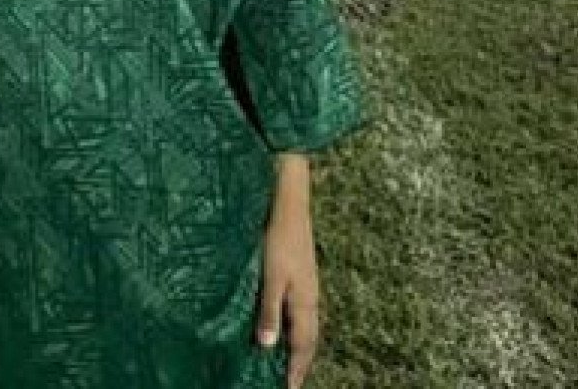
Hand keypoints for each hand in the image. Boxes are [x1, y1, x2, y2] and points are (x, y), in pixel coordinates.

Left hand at [256, 209, 320, 387]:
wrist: (288, 206)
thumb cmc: (278, 240)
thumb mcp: (270, 278)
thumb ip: (269, 311)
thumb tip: (267, 345)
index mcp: (305, 303)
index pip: (303, 346)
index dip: (296, 369)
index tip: (289, 388)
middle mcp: (310, 299)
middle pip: (308, 339)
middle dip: (300, 362)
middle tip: (289, 381)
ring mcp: (307, 287)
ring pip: (305, 325)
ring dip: (298, 345)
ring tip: (286, 360)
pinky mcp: (300, 276)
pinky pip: (301, 312)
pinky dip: (295, 327)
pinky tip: (285, 325)